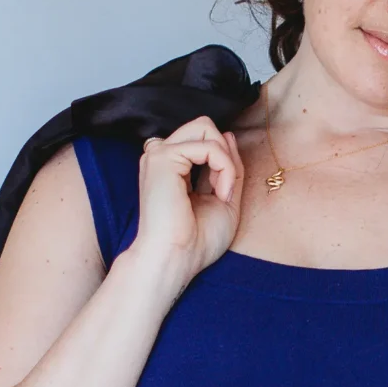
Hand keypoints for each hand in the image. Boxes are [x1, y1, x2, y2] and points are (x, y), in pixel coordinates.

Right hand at [128, 115, 243, 281]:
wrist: (175, 260)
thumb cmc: (195, 241)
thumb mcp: (224, 199)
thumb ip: (228, 167)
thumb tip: (228, 135)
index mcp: (172, 167)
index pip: (205, 140)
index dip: (224, 161)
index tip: (224, 193)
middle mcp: (162, 156)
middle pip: (204, 126)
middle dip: (224, 152)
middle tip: (224, 187)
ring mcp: (159, 154)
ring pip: (206, 129)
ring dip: (226, 160)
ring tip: (222, 192)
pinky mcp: (162, 158)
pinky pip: (209, 146)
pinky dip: (224, 168)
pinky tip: (220, 193)